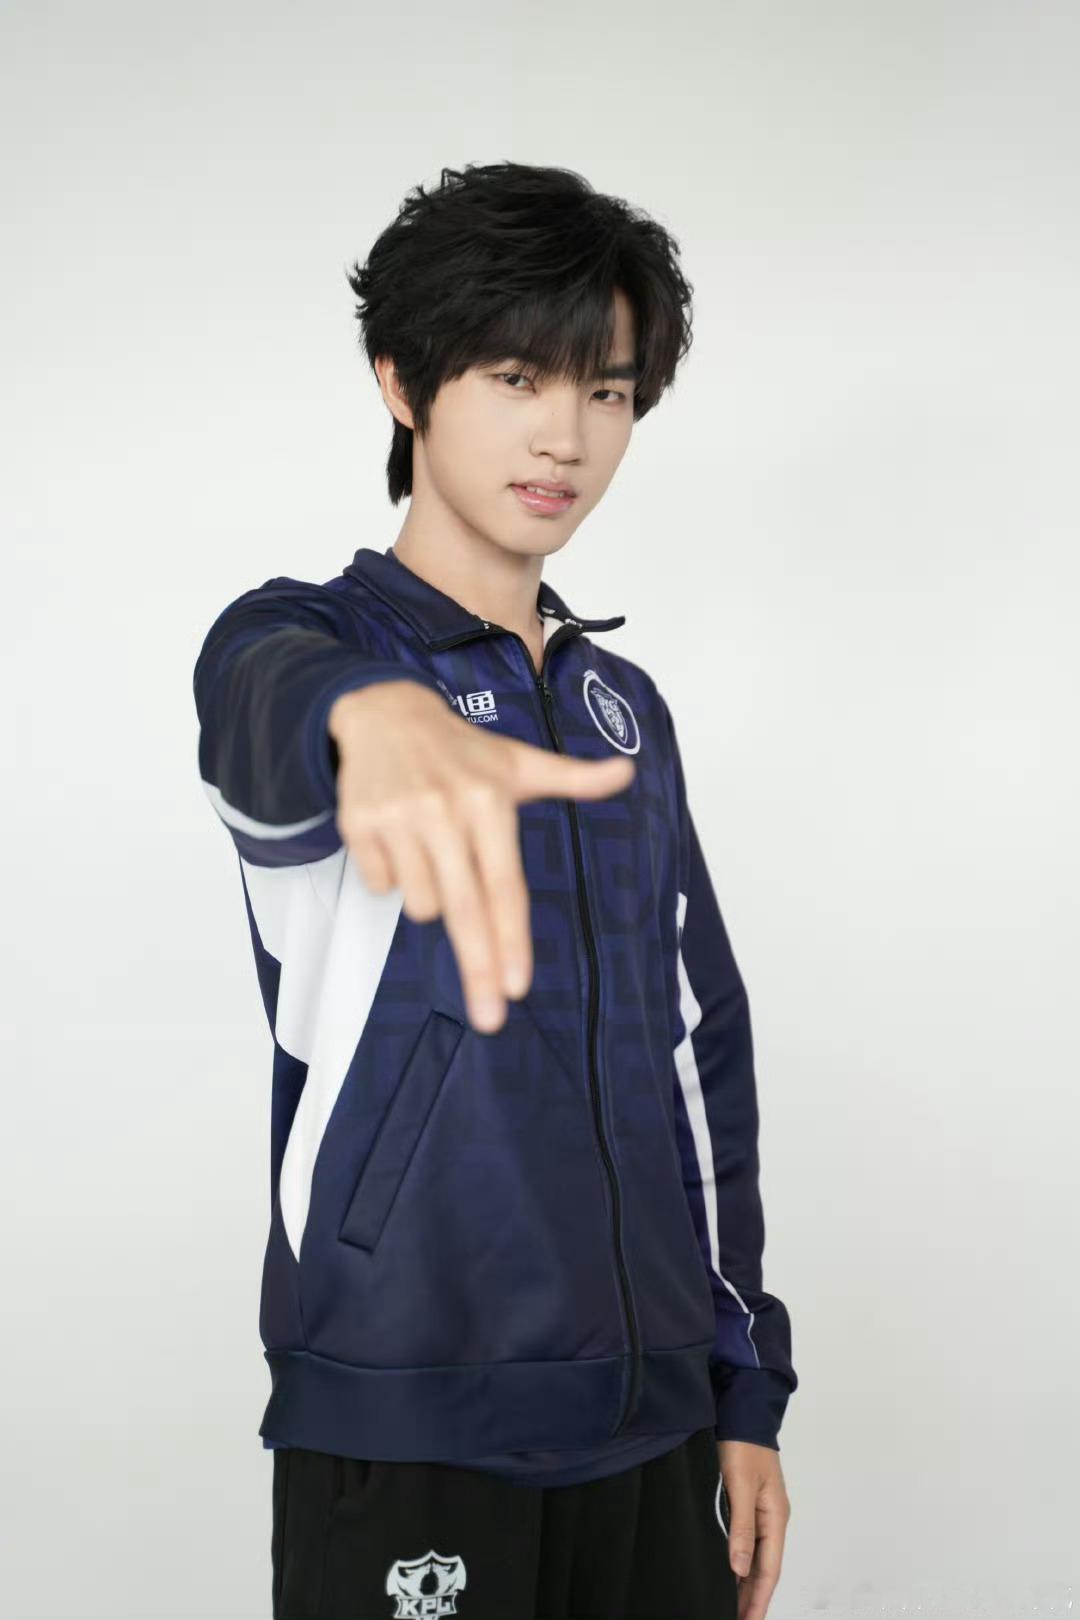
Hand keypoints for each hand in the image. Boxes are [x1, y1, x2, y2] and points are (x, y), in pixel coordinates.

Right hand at [328, 680, 635, 1032]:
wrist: (384, 711)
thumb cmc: (462, 751)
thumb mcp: (518, 761)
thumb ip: (573, 778)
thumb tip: (628, 771)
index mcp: (488, 801)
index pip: (505, 885)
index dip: (511, 940)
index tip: (517, 988)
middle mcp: (444, 811)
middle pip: (465, 909)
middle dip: (479, 968)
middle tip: (490, 1019)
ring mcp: (398, 818)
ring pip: (420, 902)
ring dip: (429, 893)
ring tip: (430, 846)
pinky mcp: (358, 824)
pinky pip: (380, 884)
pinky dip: (391, 874)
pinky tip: (397, 838)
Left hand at [717, 1438, 790, 1619]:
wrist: (743, 1410)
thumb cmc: (743, 1444)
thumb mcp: (741, 1484)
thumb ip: (741, 1526)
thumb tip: (740, 1568)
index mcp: (775, 1516)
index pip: (769, 1569)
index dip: (759, 1598)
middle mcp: (771, 1518)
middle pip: (765, 1567)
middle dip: (753, 1597)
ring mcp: (762, 1511)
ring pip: (756, 1557)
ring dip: (746, 1582)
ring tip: (733, 1607)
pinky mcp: (749, 1503)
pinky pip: (748, 1541)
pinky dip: (741, 1562)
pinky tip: (731, 1572)